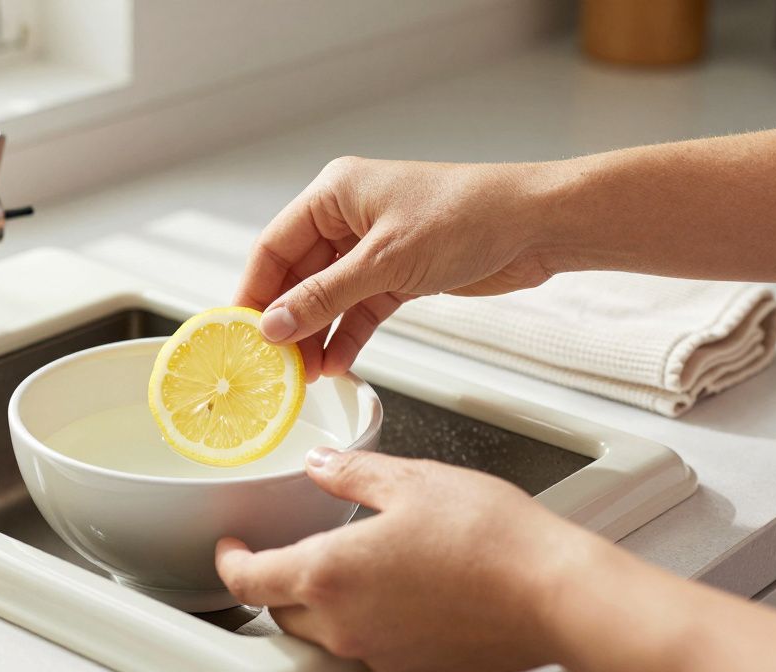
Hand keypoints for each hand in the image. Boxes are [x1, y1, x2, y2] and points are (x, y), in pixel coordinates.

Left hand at [214, 448, 595, 671]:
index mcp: (330, 574)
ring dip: (316, 601)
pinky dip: (361, 616)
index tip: (230, 546)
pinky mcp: (412, 663)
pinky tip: (392, 585)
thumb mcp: (411, 481)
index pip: (249, 580)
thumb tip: (322, 465)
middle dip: (274, 579)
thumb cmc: (491, 538)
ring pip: (321, 630)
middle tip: (284, 548)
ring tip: (343, 562)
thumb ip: (352, 473)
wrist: (555, 594)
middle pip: (281, 610)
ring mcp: (378, 650)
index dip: (229, 561)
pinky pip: (365, 642)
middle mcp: (345, 623)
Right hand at [235, 157, 556, 379]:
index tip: (237, 333)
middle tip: (271, 363)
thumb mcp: (385, 262)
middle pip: (297, 275)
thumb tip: (274, 325)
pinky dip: (348, 334)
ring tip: (303, 374)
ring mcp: (373, 246)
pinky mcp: (399, 273)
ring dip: (316, 334)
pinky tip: (337, 363)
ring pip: (328, 297)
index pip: (273, 246)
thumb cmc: (469, 216)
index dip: (253, 291)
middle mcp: (348, 216)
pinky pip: (359, 308)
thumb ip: (325, 297)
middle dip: (286, 320)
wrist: (537, 225)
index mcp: (334, 193)